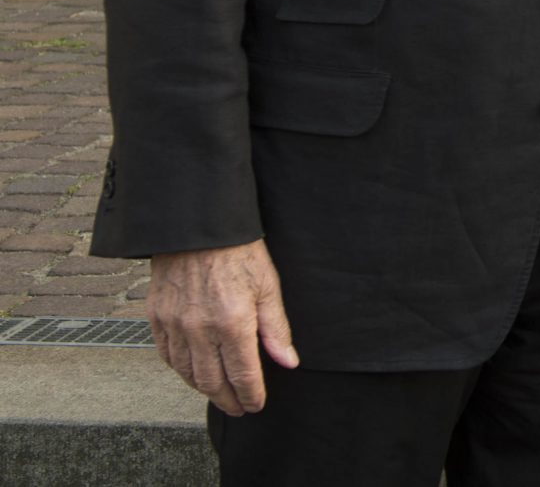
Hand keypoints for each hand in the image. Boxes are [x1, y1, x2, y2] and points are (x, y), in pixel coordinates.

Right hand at [147, 240, 298, 416]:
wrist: (197, 227)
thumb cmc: (239, 252)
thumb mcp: (268, 285)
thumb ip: (276, 329)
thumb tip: (287, 361)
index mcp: (232, 323)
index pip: (242, 374)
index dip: (250, 395)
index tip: (256, 405)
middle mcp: (200, 330)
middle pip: (212, 381)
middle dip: (227, 400)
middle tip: (238, 408)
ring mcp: (175, 325)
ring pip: (187, 373)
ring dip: (204, 389)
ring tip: (219, 394)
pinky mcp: (157, 318)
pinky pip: (166, 356)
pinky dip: (180, 370)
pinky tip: (192, 372)